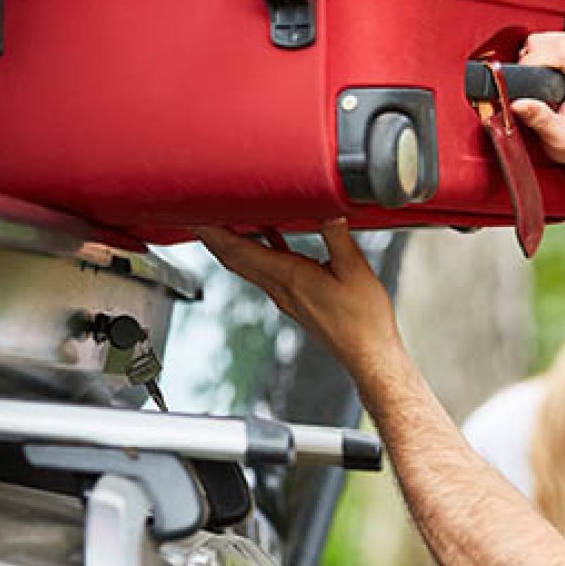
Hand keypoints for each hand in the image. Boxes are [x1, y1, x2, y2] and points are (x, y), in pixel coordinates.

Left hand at [195, 220, 400, 371]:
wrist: (367, 354)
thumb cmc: (363, 319)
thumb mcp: (354, 269)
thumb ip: (337, 236)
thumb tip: (328, 210)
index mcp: (290, 277)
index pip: (240, 251)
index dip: (215, 232)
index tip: (197, 216)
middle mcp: (281, 288)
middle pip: (235, 259)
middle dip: (213, 236)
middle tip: (197, 214)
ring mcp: (286, 296)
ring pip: (247, 266)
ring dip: (230, 245)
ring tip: (221, 223)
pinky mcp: (295, 300)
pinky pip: (266, 271)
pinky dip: (258, 252)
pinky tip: (267, 237)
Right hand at [509, 30, 564, 173]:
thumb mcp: (559, 138)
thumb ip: (539, 119)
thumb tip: (518, 103)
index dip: (536, 58)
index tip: (523, 74)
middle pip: (559, 39)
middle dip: (536, 57)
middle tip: (532, 84)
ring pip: (558, 34)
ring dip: (542, 53)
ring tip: (542, 79)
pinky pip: (562, 35)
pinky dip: (549, 49)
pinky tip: (551, 68)